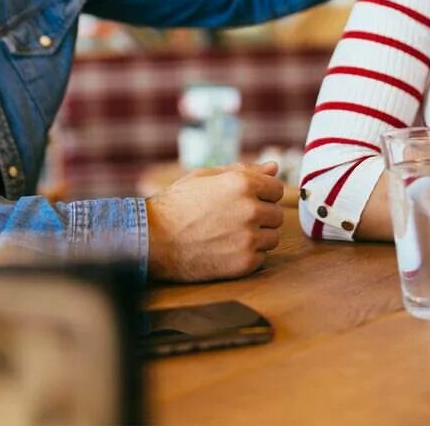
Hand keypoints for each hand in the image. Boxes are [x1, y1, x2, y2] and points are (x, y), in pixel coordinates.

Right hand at [146, 162, 284, 281]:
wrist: (152, 240)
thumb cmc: (176, 205)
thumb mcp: (204, 177)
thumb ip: (243, 171)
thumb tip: (274, 167)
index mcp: (242, 183)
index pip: (276, 188)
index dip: (261, 194)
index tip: (244, 201)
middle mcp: (250, 209)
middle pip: (276, 214)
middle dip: (260, 216)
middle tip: (232, 220)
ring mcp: (249, 237)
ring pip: (273, 237)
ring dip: (257, 237)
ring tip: (229, 235)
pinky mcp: (245, 263)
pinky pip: (262, 258)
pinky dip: (248, 256)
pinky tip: (226, 250)